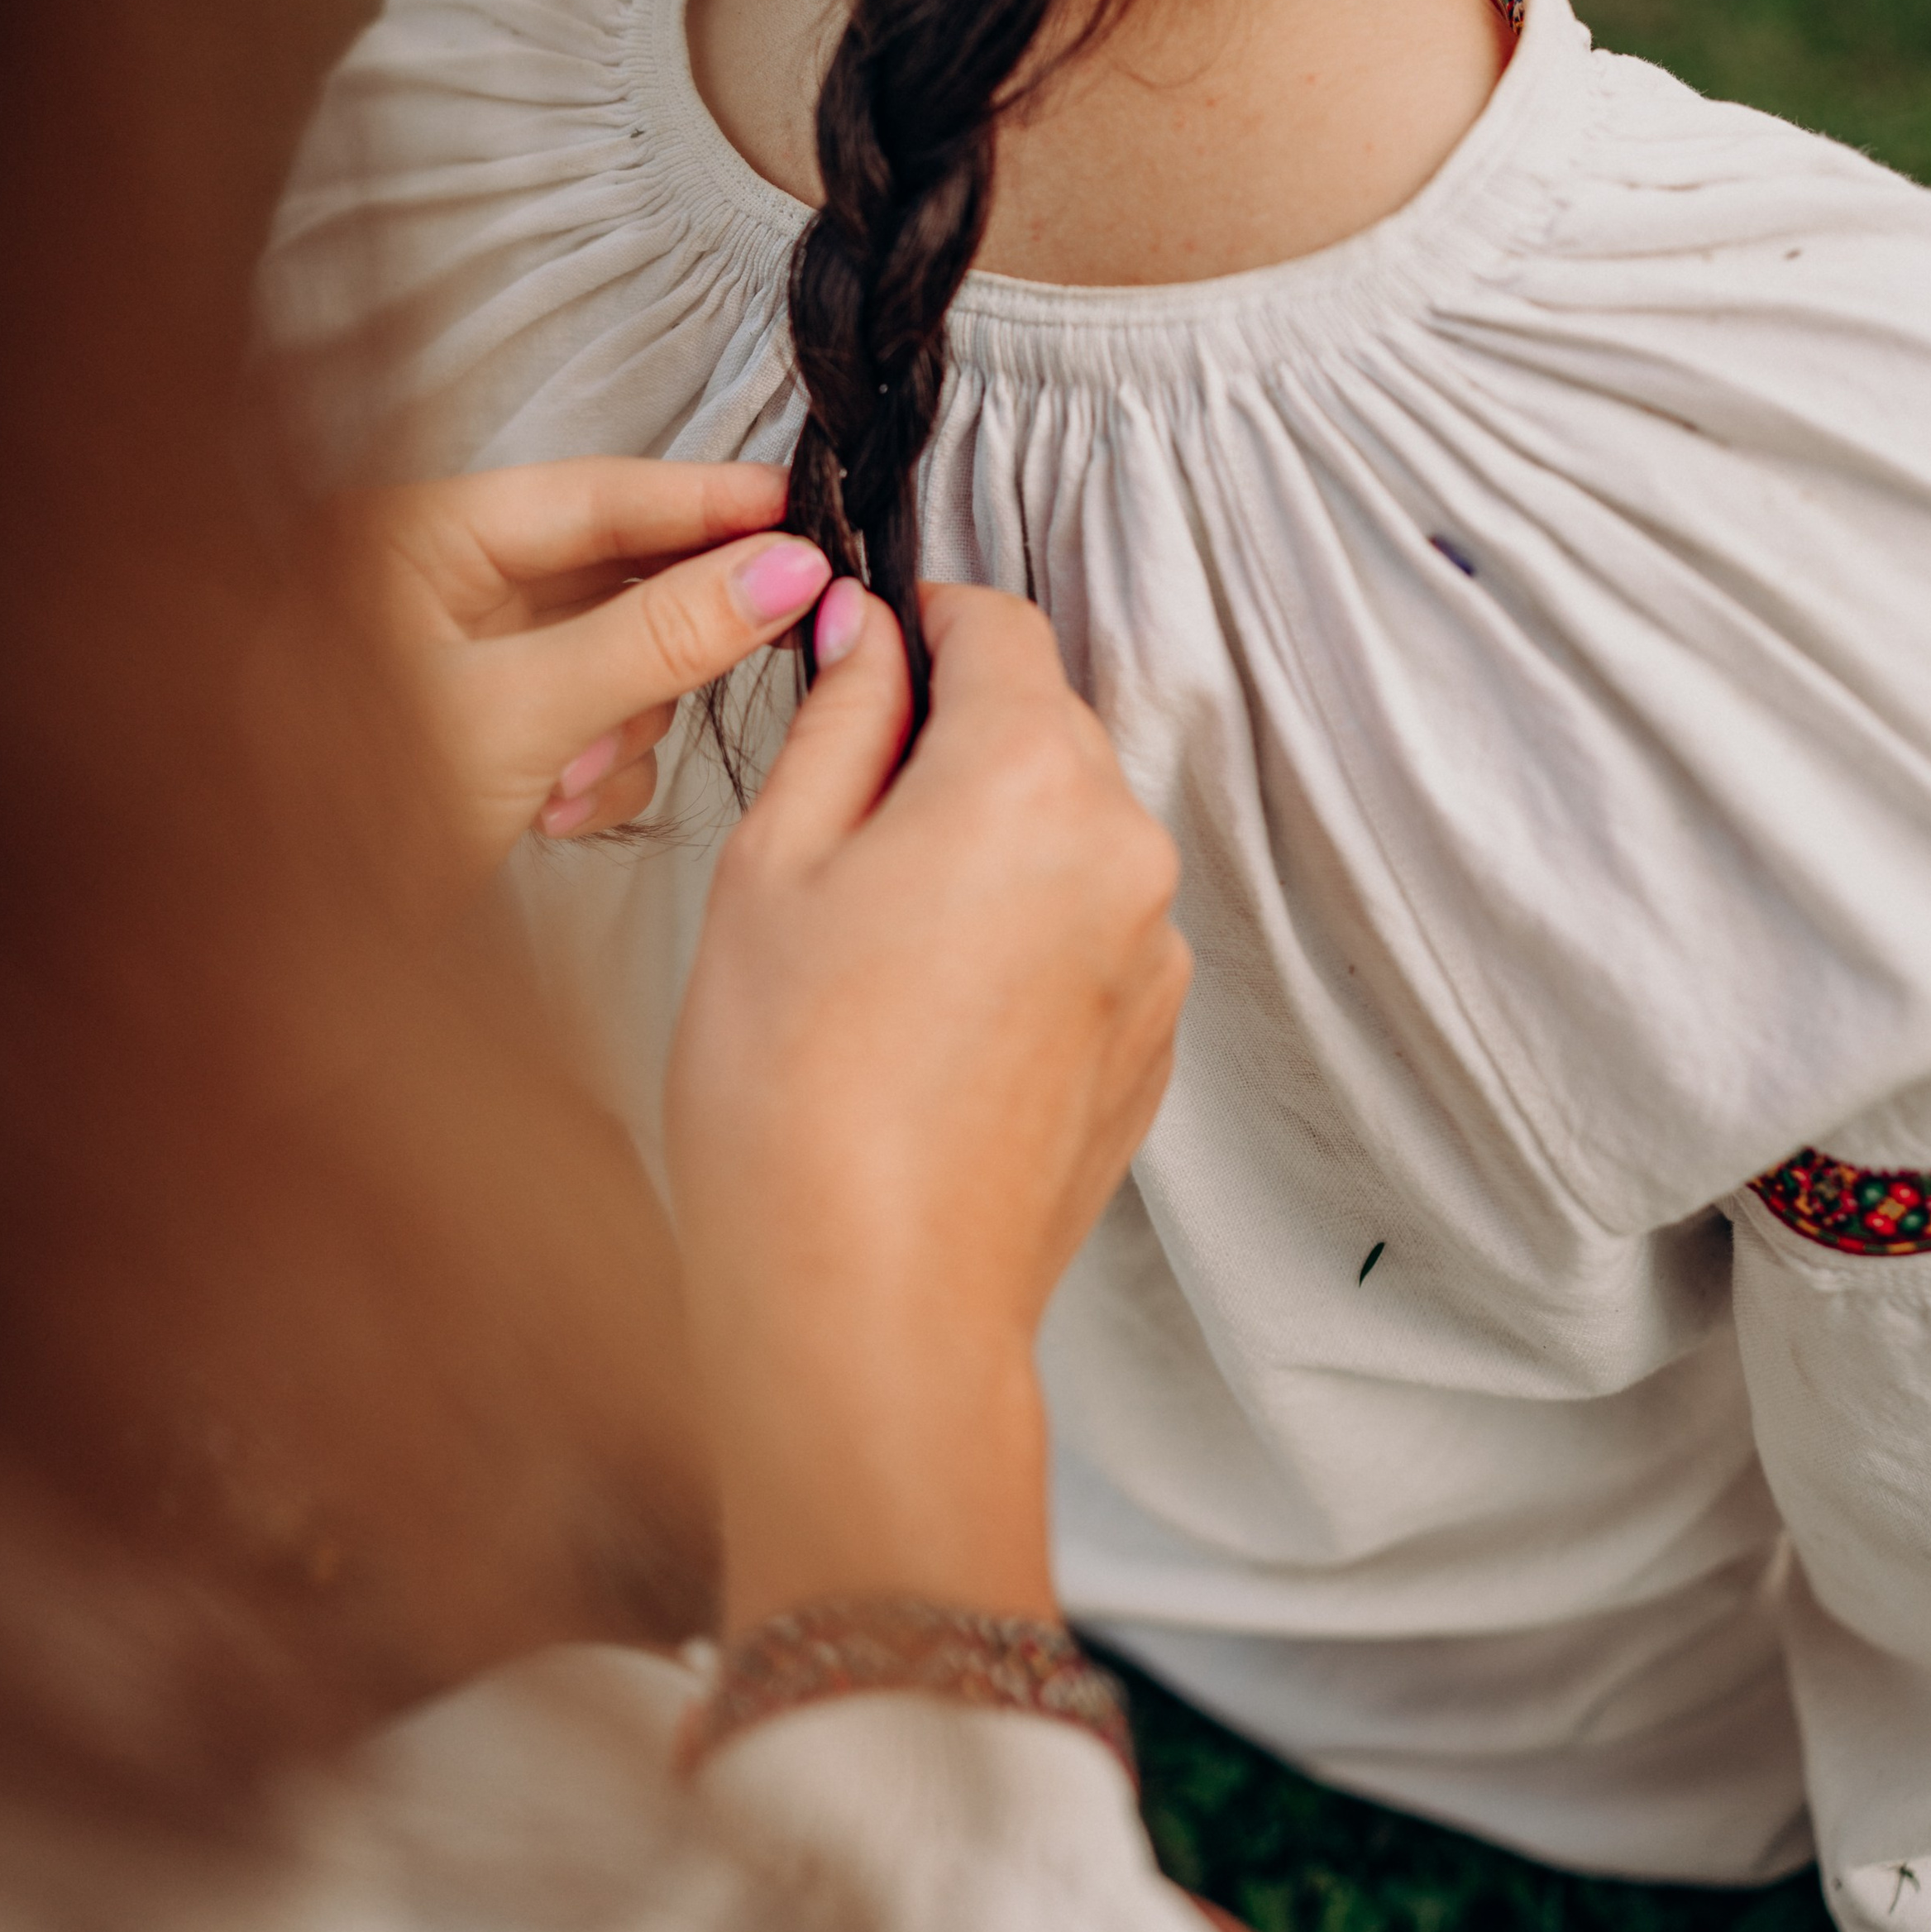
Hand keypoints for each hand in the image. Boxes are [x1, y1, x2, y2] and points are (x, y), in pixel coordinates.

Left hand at [350, 459, 830, 880]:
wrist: (295, 949)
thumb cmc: (349, 815)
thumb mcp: (518, 718)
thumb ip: (658, 638)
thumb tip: (783, 571)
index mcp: (413, 536)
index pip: (593, 494)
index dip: (706, 503)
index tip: (803, 510)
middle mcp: (436, 581)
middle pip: (612, 571)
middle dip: (663, 638)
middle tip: (767, 635)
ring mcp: (461, 656)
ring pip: (613, 651)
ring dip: (622, 722)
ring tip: (572, 781)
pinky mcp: (485, 725)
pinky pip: (588, 715)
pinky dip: (595, 767)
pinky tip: (553, 813)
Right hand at [669, 578, 1189, 1632]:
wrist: (868, 1310)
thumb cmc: (790, 1092)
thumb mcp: (775, 864)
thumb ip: (840, 718)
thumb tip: (865, 629)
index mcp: (1031, 777)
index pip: (1000, 625)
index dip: (921, 621)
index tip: (864, 650)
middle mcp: (1125, 851)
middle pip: (1046, 729)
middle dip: (952, 740)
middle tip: (835, 818)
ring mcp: (1155, 956)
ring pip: (1069, 836)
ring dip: (989, 843)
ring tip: (872, 942)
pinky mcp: (1154, 1043)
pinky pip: (1090, 934)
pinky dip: (1021, 935)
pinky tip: (925, 1014)